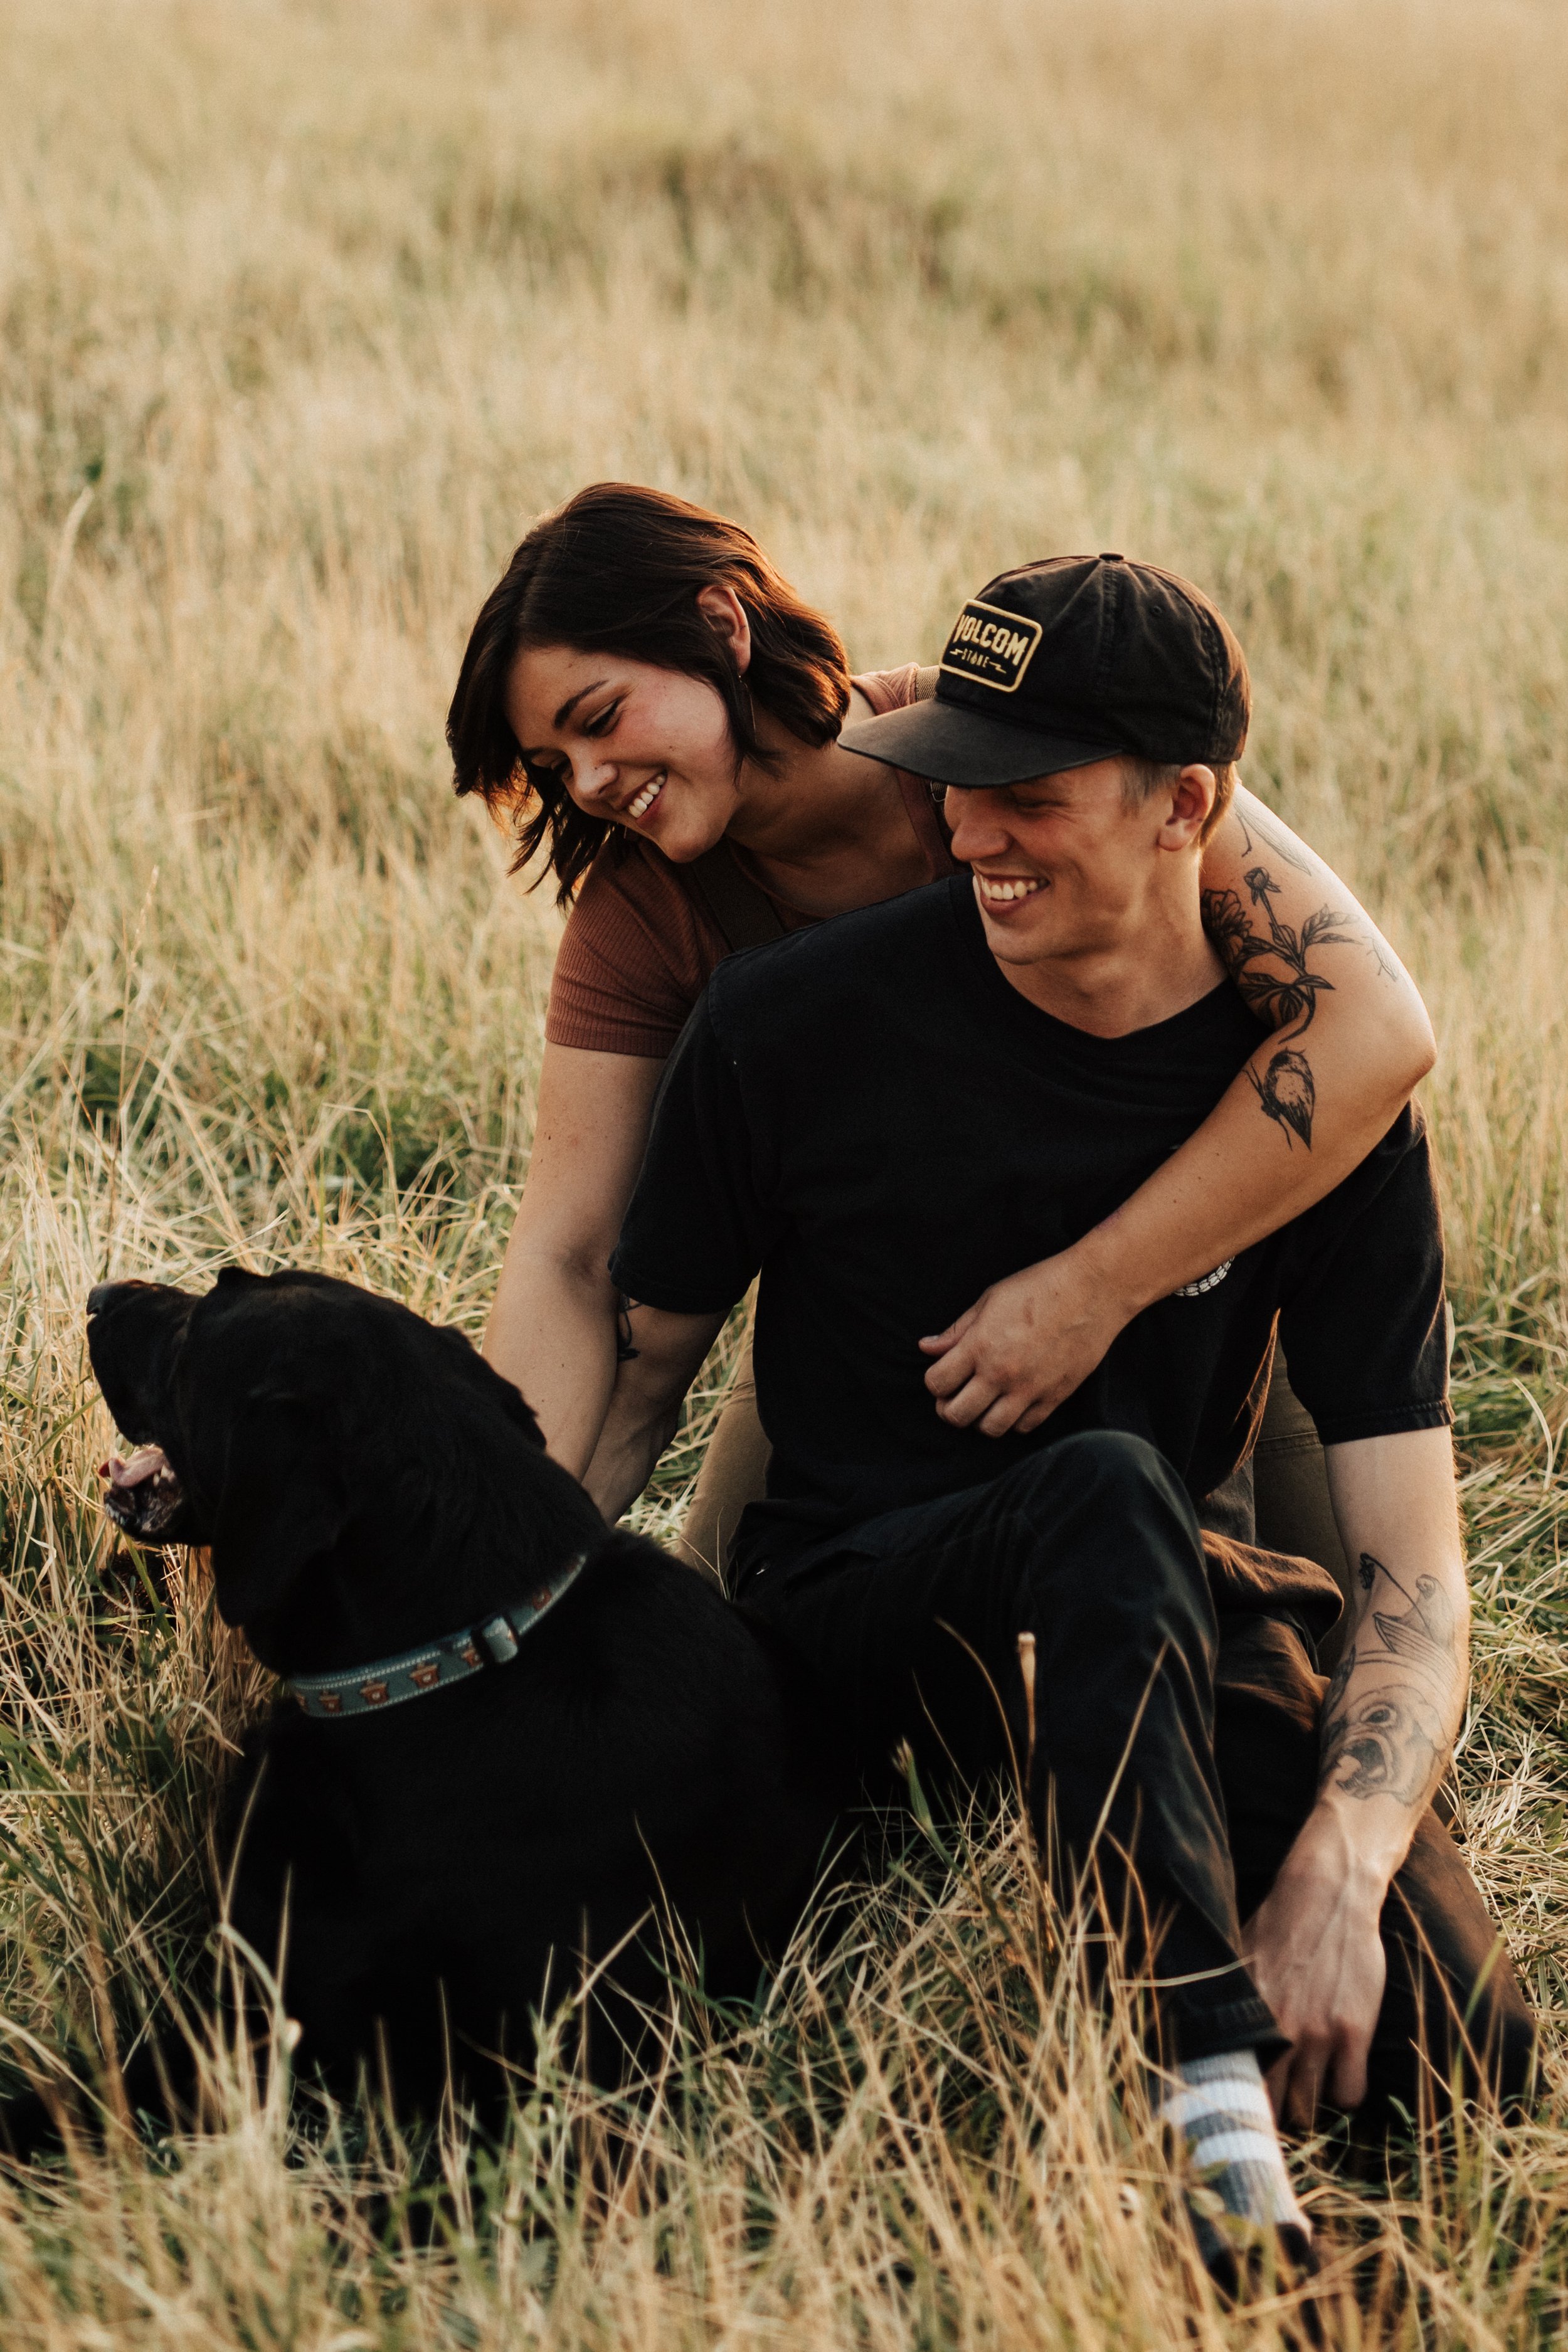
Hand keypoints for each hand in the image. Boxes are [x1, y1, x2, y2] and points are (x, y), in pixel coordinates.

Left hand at [918, 1247, 1132, 1437]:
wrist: (1093, 1291)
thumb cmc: (1039, 1286)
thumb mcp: (990, 1299)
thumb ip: (957, 1329)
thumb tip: (926, 1347)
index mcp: (980, 1346)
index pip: (937, 1383)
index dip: (934, 1382)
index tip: (943, 1374)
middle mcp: (1001, 1373)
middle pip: (957, 1415)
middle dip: (949, 1408)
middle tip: (956, 1396)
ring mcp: (1029, 1389)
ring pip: (990, 1429)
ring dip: (980, 1419)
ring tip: (984, 1402)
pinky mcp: (1055, 1397)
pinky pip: (1024, 1426)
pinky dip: (1013, 1420)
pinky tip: (1012, 1402)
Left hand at [1242, 1810, 1388, 2129]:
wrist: (1327, 1894)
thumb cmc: (1278, 1926)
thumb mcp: (1238, 1962)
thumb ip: (1227, 2003)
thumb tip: (1199, 2034)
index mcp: (1246, 2017)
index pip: (1234, 2087)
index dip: (1239, 2107)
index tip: (1242, 2112)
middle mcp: (1278, 2032)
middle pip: (1273, 2109)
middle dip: (1274, 2113)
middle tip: (1279, 2102)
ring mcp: (1318, 2035)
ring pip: (1310, 2108)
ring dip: (1308, 2104)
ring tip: (1307, 2086)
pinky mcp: (1354, 2033)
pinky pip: (1350, 2094)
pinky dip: (1344, 2091)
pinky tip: (1338, 2072)